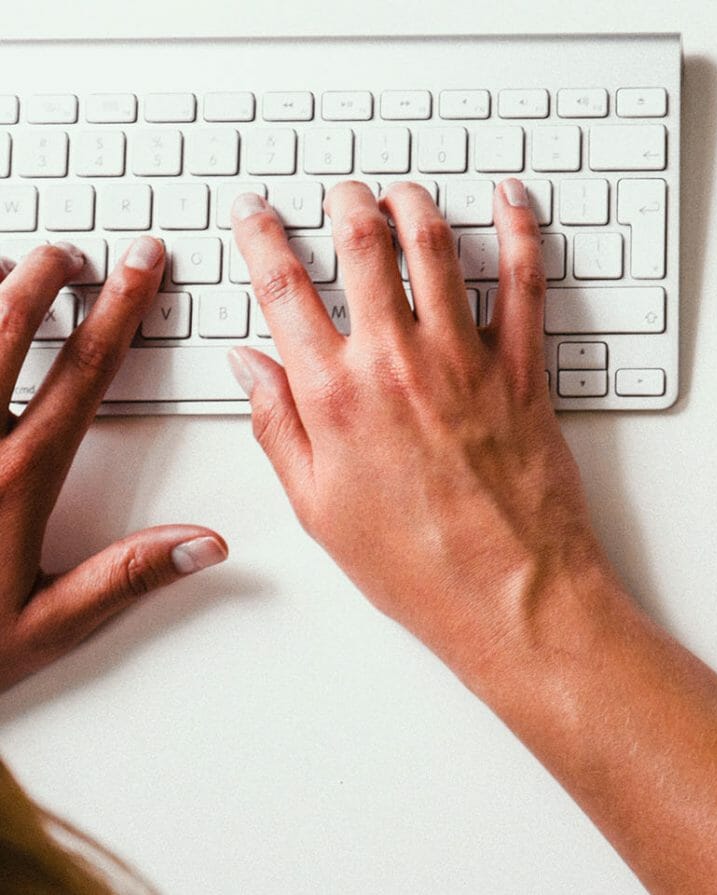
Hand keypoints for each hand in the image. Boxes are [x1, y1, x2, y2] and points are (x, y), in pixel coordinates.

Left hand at [0, 239, 225, 690]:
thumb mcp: (42, 626)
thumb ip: (126, 577)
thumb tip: (207, 544)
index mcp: (15, 478)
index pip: (84, 372)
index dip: (119, 309)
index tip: (140, 267)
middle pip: (6, 326)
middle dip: (42, 275)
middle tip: (67, 251)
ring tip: (3, 265)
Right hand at [226, 181, 609, 658]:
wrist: (513, 595)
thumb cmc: (419, 566)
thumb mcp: (317, 507)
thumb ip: (277, 426)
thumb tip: (248, 365)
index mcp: (334, 396)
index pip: (283, 288)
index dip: (261, 237)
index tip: (255, 212)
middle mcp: (397, 364)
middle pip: (362, 246)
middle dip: (345, 204)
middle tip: (340, 192)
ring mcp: (466, 360)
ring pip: (435, 247)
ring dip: (415, 204)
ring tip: (403, 193)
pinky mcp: (525, 370)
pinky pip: (524, 281)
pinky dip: (519, 230)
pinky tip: (511, 201)